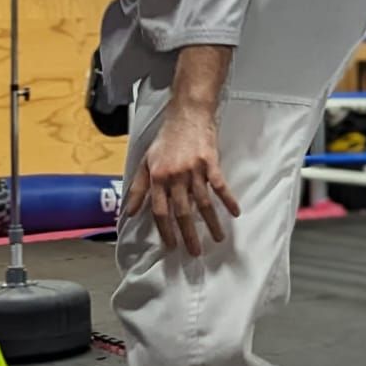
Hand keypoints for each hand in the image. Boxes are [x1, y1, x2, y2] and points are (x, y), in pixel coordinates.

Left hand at [124, 107, 240, 256]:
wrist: (187, 113)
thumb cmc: (166, 138)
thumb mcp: (145, 162)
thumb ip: (138, 188)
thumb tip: (130, 212)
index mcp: (158, 177)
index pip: (160, 211)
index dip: (166, 231)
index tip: (172, 246)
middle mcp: (175, 176)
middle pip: (182, 212)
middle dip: (189, 234)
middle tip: (195, 252)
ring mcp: (194, 170)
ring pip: (203, 203)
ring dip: (211, 223)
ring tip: (217, 238)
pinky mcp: (211, 163)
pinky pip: (221, 186)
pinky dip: (228, 200)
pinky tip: (235, 213)